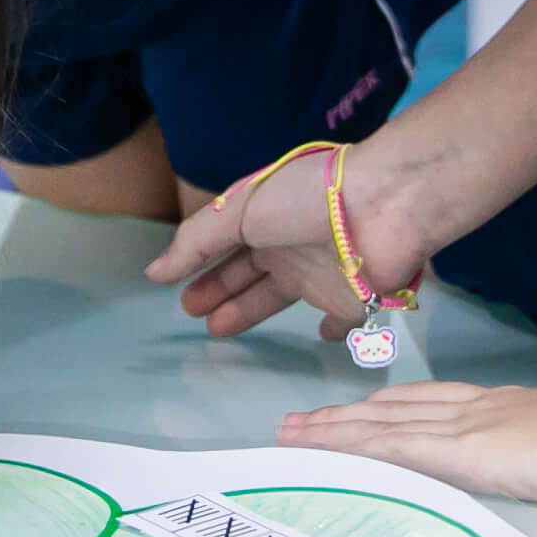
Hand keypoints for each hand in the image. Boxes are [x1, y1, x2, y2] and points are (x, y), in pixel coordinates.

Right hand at [146, 144, 435, 343]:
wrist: (382, 208)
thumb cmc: (305, 201)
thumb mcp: (239, 211)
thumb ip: (196, 243)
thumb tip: (154, 273)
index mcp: (263, 219)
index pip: (224, 247)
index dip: (200, 269)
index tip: (177, 293)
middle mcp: (289, 246)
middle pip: (247, 274)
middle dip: (218, 291)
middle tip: (193, 314)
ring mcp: (321, 274)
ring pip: (279, 297)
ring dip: (250, 311)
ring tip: (218, 330)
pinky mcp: (354, 301)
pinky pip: (342, 320)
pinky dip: (331, 328)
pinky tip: (319, 335)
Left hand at [275, 380, 536, 511]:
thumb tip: (527, 461)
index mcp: (494, 410)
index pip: (421, 406)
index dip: (377, 409)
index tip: (344, 413)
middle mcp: (467, 413)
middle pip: (387, 412)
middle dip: (339, 419)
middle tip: (292, 423)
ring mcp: (459, 429)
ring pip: (377, 425)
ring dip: (330, 430)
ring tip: (289, 433)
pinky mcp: (456, 450)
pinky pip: (389, 446)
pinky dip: (351, 446)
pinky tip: (322, 447)